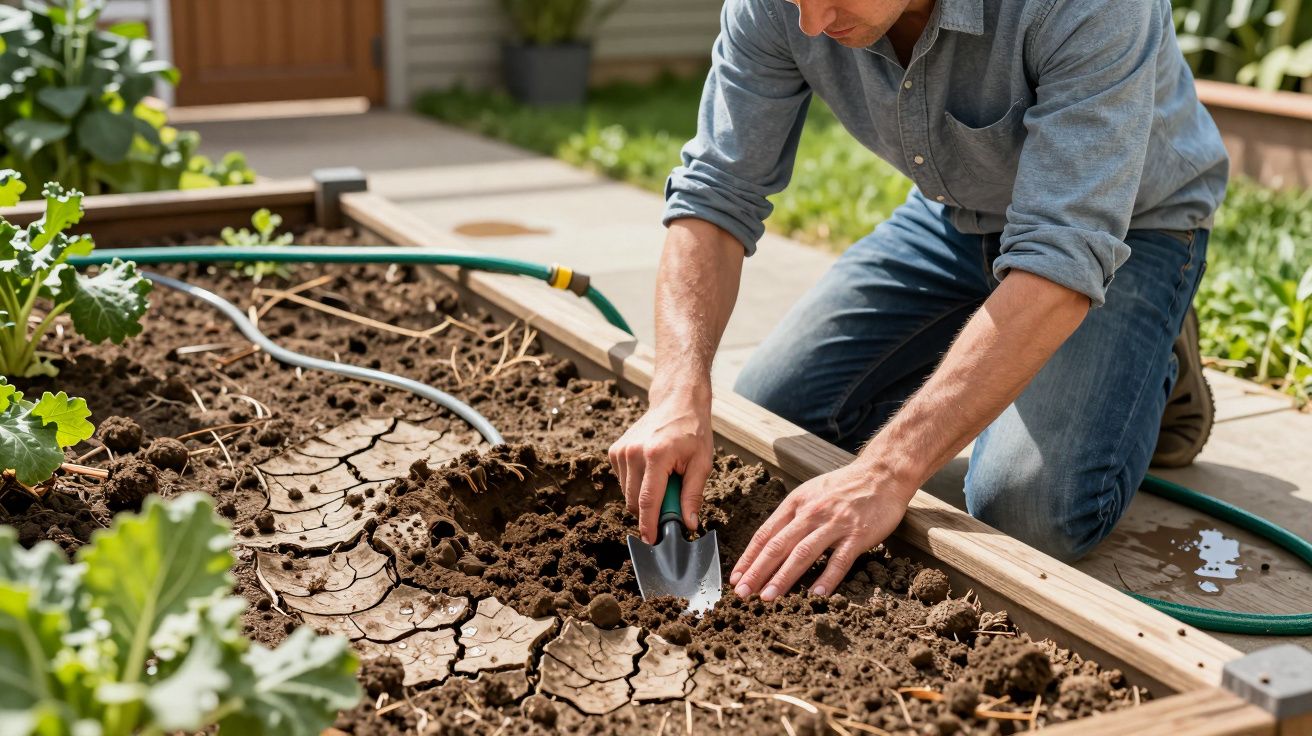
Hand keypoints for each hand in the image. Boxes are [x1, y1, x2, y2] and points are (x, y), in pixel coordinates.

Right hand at [609, 387, 713, 543]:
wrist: (676, 401)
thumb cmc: (692, 432)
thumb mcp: (702, 463)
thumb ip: (693, 495)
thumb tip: (688, 524)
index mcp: (656, 455)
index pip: (647, 501)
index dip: (649, 525)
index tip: (651, 542)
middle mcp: (633, 452)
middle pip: (634, 502)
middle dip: (651, 511)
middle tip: (672, 502)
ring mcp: (621, 451)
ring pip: (627, 494)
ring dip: (643, 497)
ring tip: (664, 479)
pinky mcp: (614, 451)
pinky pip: (623, 482)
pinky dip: (636, 484)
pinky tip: (651, 469)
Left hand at [729, 462, 914, 599]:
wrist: (882, 474)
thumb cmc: (843, 487)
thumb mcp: (811, 494)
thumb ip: (792, 517)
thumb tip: (769, 544)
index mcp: (796, 503)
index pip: (766, 534)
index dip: (749, 557)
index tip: (736, 578)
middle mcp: (811, 513)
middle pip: (779, 545)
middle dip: (758, 571)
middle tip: (743, 593)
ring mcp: (835, 524)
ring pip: (803, 554)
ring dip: (783, 578)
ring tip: (768, 597)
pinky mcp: (858, 534)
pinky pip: (840, 560)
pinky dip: (827, 578)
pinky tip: (814, 594)